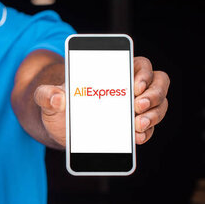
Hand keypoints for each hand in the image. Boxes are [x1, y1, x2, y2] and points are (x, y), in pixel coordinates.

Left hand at [33, 56, 169, 146]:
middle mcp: (130, 88)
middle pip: (158, 84)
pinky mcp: (131, 128)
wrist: (58, 127)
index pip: (141, 65)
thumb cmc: (56, 104)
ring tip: (138, 124)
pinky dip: (146, 133)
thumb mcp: (47, 97)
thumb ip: (46, 94)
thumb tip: (56, 98)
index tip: (134, 86)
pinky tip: (136, 138)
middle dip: (154, 95)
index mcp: (114, 72)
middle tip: (137, 107)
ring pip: (158, 106)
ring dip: (154, 115)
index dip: (144, 73)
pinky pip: (148, 129)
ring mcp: (134, 108)